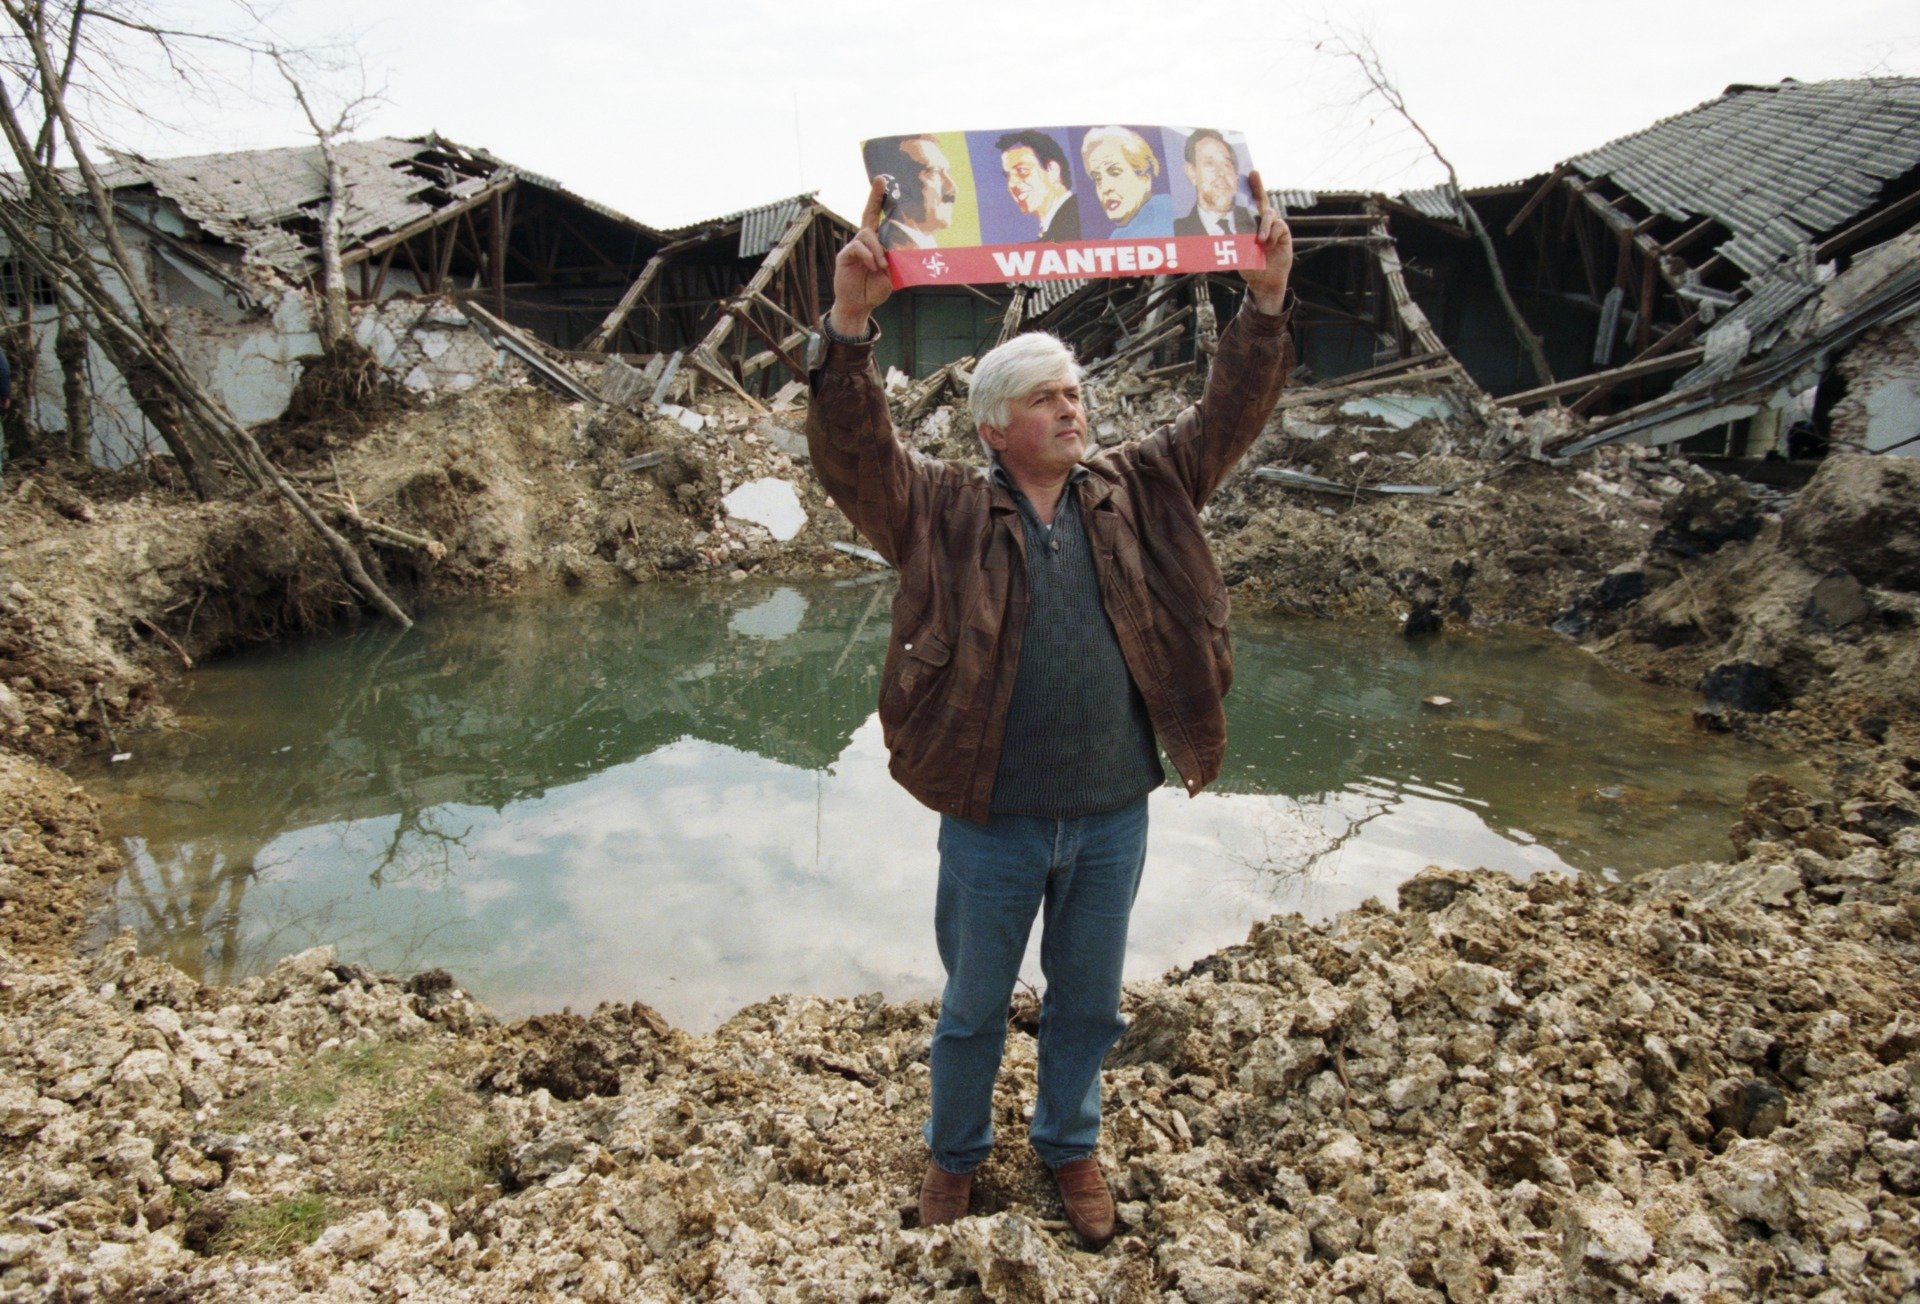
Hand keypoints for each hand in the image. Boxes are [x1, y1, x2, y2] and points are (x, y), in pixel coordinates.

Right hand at [828, 177, 893, 336]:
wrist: (859, 306)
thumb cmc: (874, 289)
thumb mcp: (891, 275)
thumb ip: (894, 261)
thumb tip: (899, 247)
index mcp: (876, 243)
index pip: (879, 219)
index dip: (880, 201)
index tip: (884, 182)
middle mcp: (864, 241)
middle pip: (868, 214)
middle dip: (875, 197)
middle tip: (881, 180)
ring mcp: (853, 247)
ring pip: (867, 234)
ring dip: (877, 249)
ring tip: (880, 266)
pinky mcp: (844, 256)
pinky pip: (857, 247)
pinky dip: (867, 255)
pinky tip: (871, 266)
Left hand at [1239, 169, 1291, 314]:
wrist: (1264, 280)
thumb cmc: (1249, 265)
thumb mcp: (1237, 252)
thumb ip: (1232, 240)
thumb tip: (1212, 234)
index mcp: (1251, 224)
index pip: (1249, 204)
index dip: (1250, 188)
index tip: (1246, 173)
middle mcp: (1263, 221)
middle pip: (1262, 200)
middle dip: (1258, 186)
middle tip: (1254, 174)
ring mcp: (1274, 226)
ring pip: (1269, 214)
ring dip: (1263, 226)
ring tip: (1260, 241)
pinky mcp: (1284, 232)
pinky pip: (1279, 226)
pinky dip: (1272, 235)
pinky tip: (1269, 245)